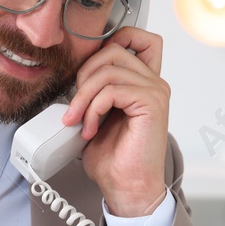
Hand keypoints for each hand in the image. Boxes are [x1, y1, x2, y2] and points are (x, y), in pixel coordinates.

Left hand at [59, 25, 170, 217]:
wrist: (125, 187)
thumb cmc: (114, 157)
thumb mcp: (95, 114)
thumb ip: (93, 90)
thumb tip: (69, 76)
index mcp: (142, 81)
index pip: (138, 37)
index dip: (110, 42)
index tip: (87, 71)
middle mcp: (153, 82)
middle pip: (113, 49)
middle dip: (84, 74)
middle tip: (75, 104)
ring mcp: (155, 91)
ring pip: (109, 69)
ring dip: (83, 95)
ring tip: (78, 120)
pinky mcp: (151, 104)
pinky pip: (112, 89)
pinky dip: (92, 108)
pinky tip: (90, 128)